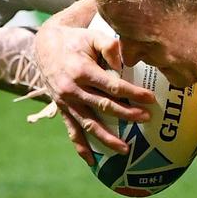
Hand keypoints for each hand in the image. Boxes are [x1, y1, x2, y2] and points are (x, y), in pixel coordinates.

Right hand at [34, 0, 154, 164]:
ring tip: (126, 149)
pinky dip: (81, 147)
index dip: (133, 93)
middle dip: (126, 115)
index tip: (151, 99)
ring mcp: (66, 102)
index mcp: (82, 71)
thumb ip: (110, 46)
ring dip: (107, 138)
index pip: (112, 86)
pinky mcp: (62, 109)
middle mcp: (72, 90)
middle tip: (147, 119)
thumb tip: (125, 61)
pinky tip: (92, 161)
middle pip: (104, 106)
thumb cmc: (76, 40)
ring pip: (88, 124)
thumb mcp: (93, 36)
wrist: (45, 46)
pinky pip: (72, 130)